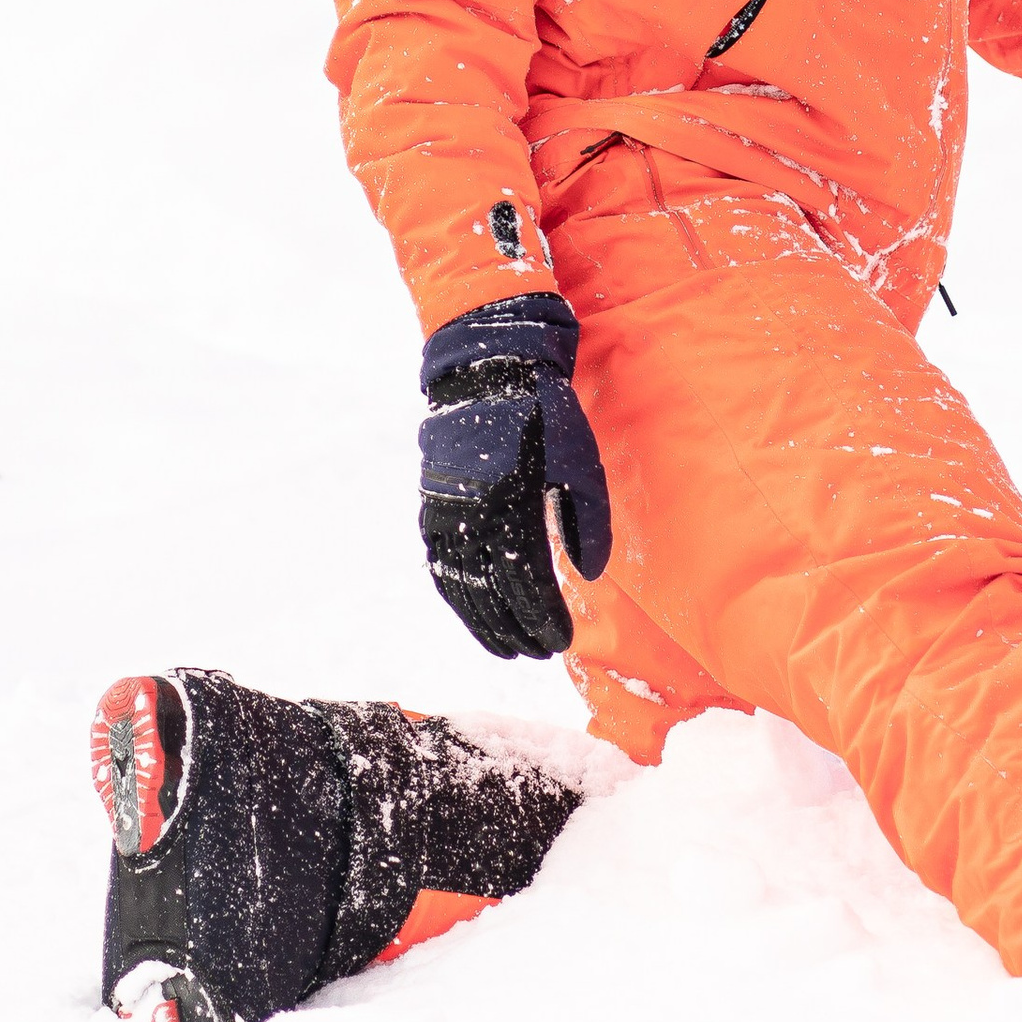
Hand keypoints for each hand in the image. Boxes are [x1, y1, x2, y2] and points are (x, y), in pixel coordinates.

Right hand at [417, 295, 611, 660]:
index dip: (543, 618)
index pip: (526, 582)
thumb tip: (588, 575)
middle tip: (538, 653)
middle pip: (490, 594)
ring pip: (460, 586)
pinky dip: (457, 596)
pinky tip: (472, 612)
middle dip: (515, 630)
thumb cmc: (545, 414)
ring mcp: (445, 511)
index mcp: (511, 504)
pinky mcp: (433, 505)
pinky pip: (441, 565)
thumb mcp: (580, 460)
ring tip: (507, 648)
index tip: (560, 642)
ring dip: (483, 622)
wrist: (489, 368)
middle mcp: (471, 515)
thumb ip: (587, 521)